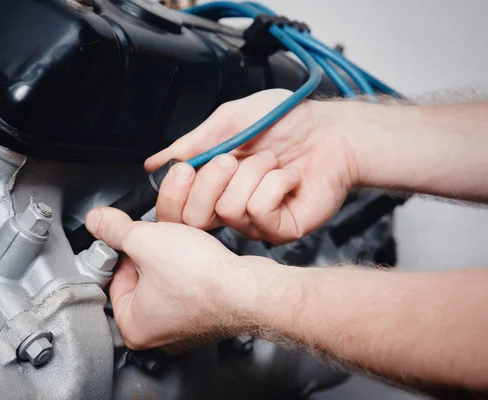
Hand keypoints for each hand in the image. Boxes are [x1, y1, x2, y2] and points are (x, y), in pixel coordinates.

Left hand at [85, 207, 275, 348]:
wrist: (248, 288)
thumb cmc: (203, 279)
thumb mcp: (145, 240)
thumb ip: (115, 229)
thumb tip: (97, 221)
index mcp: (134, 327)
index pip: (113, 280)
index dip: (122, 251)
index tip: (129, 237)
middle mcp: (158, 334)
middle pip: (138, 282)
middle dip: (147, 255)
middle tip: (157, 241)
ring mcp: (185, 327)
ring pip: (165, 282)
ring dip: (169, 259)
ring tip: (180, 249)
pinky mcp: (207, 316)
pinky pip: (188, 287)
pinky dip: (190, 270)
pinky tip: (198, 259)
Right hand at [145, 89, 360, 243]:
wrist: (330, 129)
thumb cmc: (286, 121)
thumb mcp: (228, 122)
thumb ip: (191, 144)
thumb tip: (156, 162)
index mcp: (215, 186)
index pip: (177, 209)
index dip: (175, 193)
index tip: (185, 168)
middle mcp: (232, 207)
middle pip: (194, 219)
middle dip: (211, 179)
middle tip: (233, 158)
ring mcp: (256, 222)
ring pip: (229, 209)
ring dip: (253, 173)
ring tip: (273, 162)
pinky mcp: (281, 230)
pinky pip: (259, 212)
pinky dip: (275, 183)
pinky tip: (288, 176)